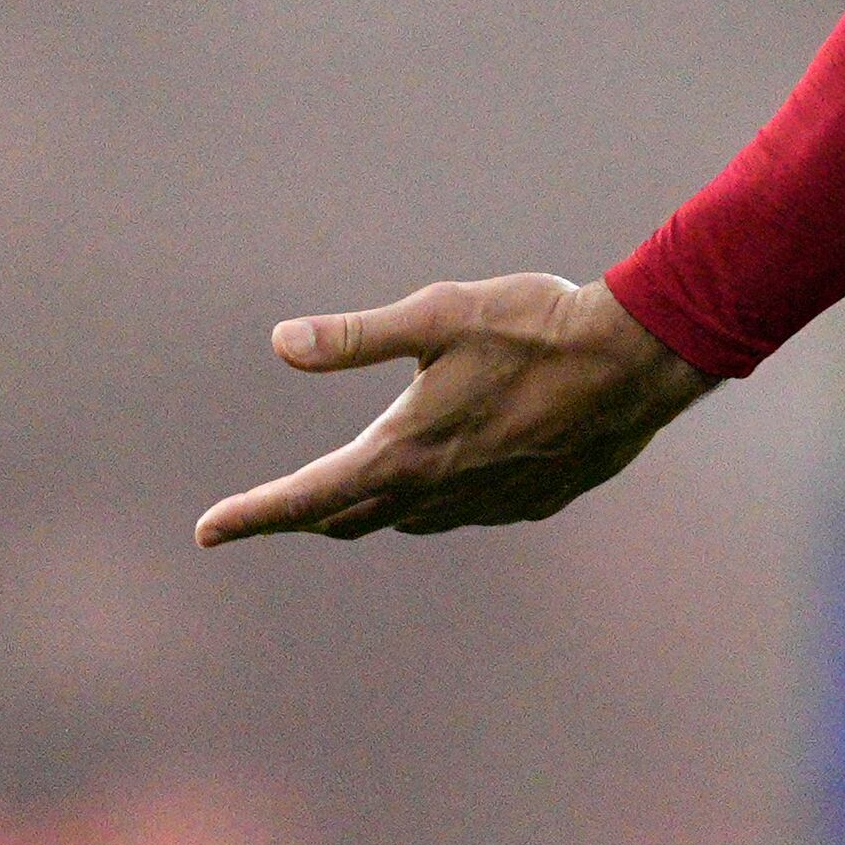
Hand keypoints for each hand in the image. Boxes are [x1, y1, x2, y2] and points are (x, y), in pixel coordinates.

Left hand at [194, 274, 714, 547]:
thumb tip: (280, 343)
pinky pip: (462, 512)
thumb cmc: (536, 326)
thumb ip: (356, 337)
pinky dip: (434, 501)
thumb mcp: (439, 315)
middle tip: (270, 509)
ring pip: (408, 521)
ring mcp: (487, 505)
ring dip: (371, 508)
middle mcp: (440, 493)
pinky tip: (448, 471)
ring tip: (350, 490)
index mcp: (406, 450)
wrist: (635, 362)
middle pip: (351, 520)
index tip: (208, 529)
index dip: (254, 514)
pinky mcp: (529, 502)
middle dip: (306, 513)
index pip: (309, 496)